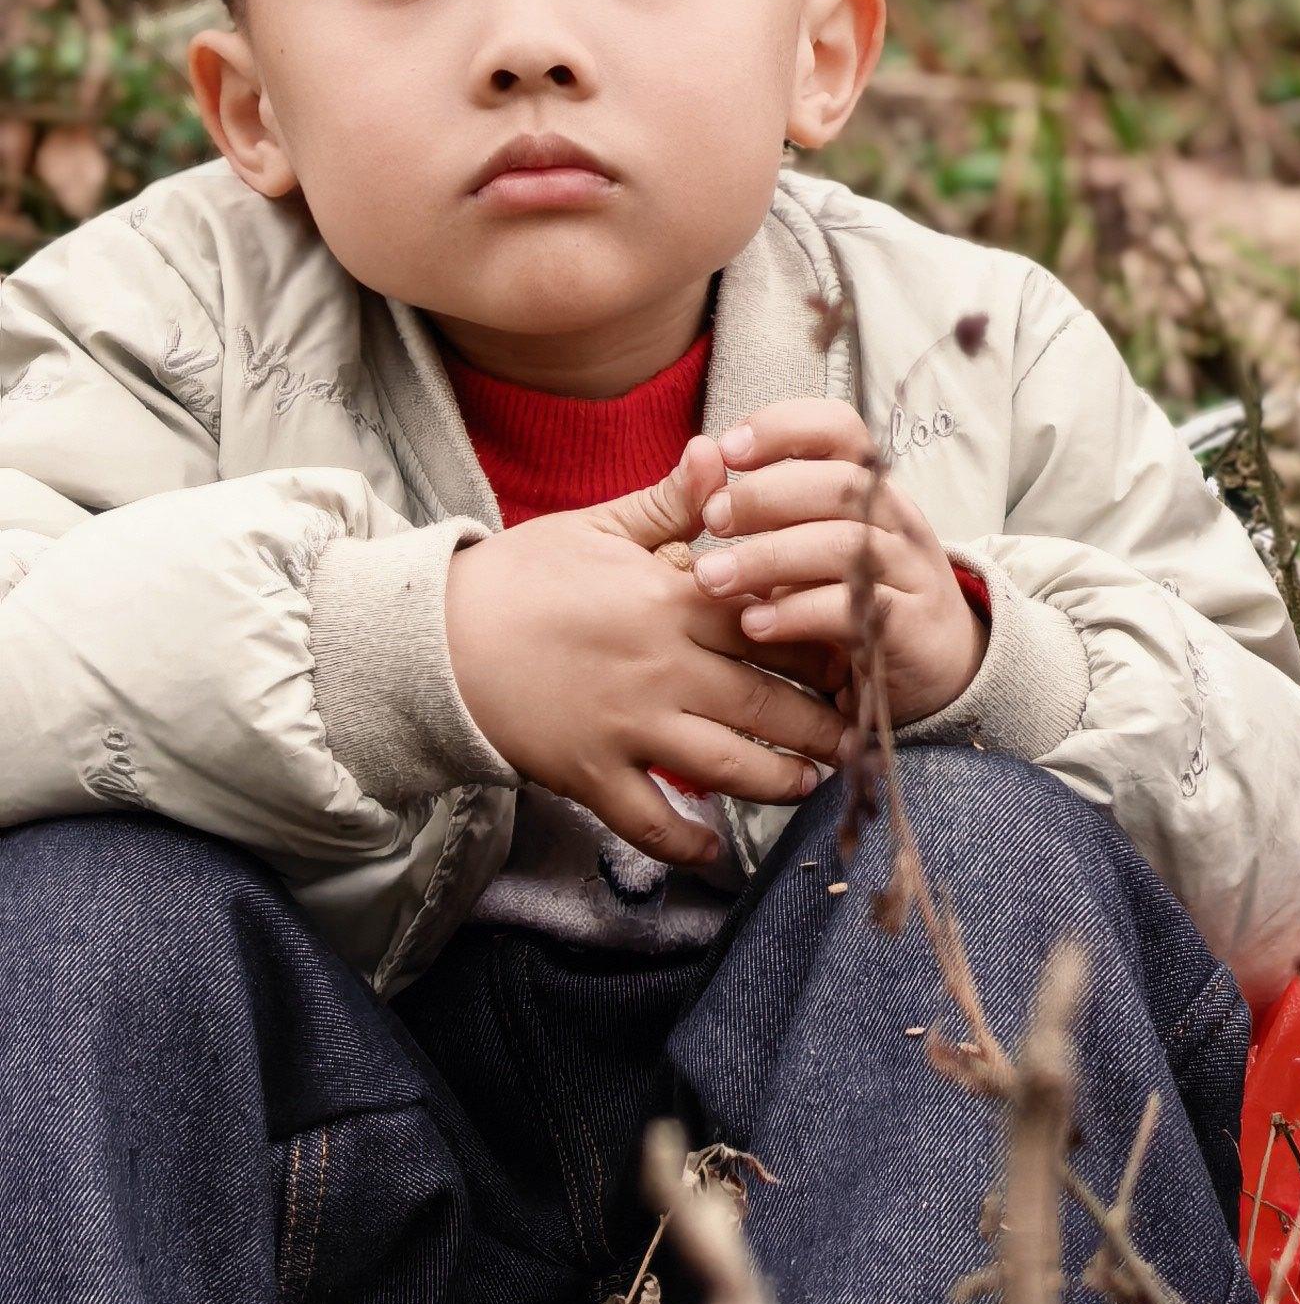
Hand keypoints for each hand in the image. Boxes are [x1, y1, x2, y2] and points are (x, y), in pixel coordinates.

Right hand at [444, 494, 850, 868]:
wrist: (433, 636)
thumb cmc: (519, 577)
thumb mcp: (596, 528)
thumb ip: (669, 503)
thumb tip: (720, 452)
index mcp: (670, 602)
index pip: (772, 623)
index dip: (825, 641)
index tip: (861, 654)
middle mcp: (661, 668)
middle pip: (767, 702)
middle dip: (823, 724)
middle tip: (859, 733)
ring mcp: (627, 726)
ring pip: (728, 765)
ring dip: (780, 779)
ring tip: (813, 782)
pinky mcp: (589, 772)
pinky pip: (651, 821)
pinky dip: (689, 842)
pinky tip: (718, 851)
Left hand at [666, 396, 988, 730]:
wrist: (937, 666)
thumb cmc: (852, 596)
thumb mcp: (810, 547)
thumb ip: (758, 509)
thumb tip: (700, 455)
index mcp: (872, 490)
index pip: (839, 428)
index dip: (782, 427)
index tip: (727, 449)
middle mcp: (897, 520)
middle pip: (837, 484)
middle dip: (763, 496)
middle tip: (711, 519)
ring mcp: (909, 572)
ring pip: (841, 544)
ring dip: (767, 557)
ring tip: (711, 578)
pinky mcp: (908, 628)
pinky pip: (850, 609)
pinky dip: (794, 614)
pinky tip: (753, 624)